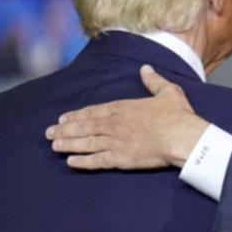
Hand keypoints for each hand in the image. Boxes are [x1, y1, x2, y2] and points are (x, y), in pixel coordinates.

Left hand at [46, 65, 208, 169]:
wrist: (182, 137)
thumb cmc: (178, 115)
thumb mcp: (168, 91)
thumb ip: (153, 80)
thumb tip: (145, 68)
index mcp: (123, 108)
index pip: (93, 111)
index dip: (76, 115)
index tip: (63, 118)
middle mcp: (114, 124)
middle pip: (84, 127)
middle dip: (65, 130)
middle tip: (49, 133)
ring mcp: (115, 142)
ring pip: (85, 143)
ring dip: (68, 144)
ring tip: (54, 146)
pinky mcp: (120, 159)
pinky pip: (96, 160)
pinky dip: (82, 162)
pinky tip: (71, 162)